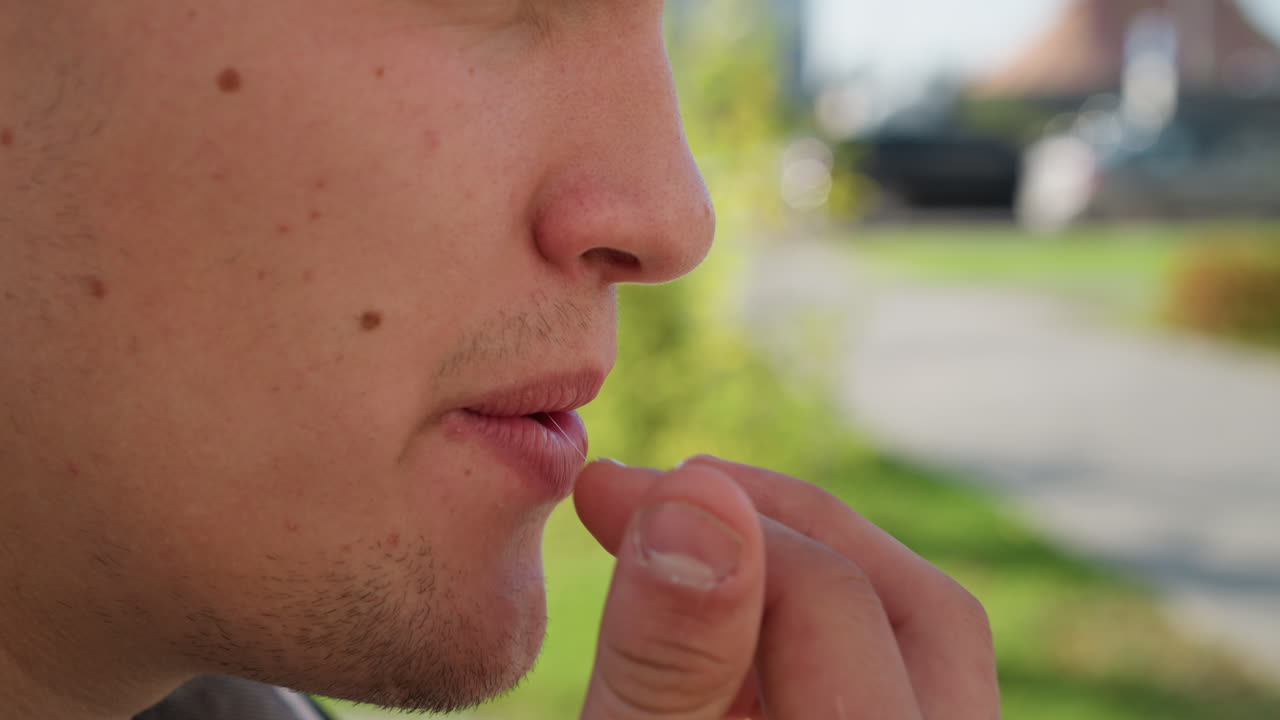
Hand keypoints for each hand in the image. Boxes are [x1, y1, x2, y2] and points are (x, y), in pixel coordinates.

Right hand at [573, 456, 998, 718]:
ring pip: (931, 644)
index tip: (611, 491)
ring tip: (710, 536)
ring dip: (821, 571)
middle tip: (686, 487)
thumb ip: (671, 652)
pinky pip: (912, 680)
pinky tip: (741, 613)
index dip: (715, 524)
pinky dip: (830, 630)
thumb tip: (697, 496)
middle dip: (798, 528)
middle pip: (926, 613)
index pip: (836, 609)